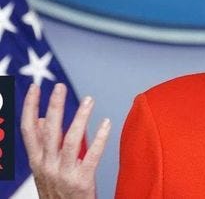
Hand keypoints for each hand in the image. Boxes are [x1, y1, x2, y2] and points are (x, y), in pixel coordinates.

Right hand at [21, 83, 110, 198]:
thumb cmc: (56, 191)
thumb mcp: (43, 168)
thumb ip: (42, 145)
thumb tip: (40, 118)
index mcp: (36, 161)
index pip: (27, 129)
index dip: (29, 107)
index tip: (34, 88)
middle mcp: (46, 166)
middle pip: (49, 131)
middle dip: (53, 106)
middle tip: (59, 87)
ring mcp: (63, 174)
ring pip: (70, 141)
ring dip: (80, 118)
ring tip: (89, 100)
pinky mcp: (81, 182)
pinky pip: (92, 156)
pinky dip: (99, 138)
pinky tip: (106, 123)